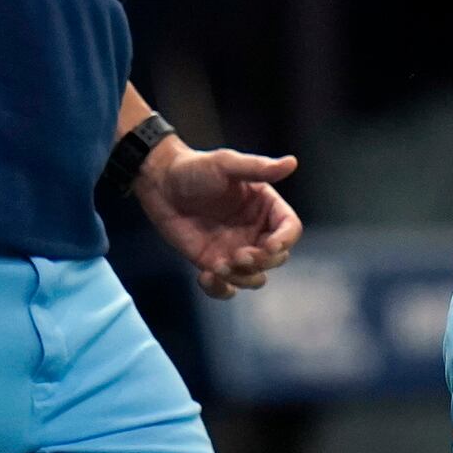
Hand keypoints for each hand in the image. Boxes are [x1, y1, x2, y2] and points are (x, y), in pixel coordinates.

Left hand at [136, 142, 303, 298]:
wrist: (160, 183)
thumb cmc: (195, 168)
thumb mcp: (226, 164)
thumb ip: (258, 167)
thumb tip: (292, 162)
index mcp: (265, 207)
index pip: (290, 228)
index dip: (285, 240)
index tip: (270, 246)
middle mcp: (256, 231)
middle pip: (277, 258)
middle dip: (261, 261)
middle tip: (239, 255)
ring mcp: (236, 249)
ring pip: (255, 277)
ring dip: (242, 278)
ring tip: (218, 266)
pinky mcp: (215, 263)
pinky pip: (227, 287)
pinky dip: (221, 289)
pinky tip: (205, 277)